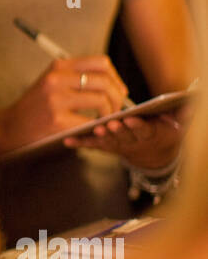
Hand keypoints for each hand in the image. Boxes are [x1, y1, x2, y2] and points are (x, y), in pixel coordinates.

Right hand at [0, 55, 128, 151]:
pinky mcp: (57, 120)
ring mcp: (56, 99)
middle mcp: (57, 78)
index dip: (115, 78)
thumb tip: (113, 83)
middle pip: (104, 81)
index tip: (118, 91)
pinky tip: (95, 129)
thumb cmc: (35, 107)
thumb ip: (76, 77)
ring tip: (106, 119)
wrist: (10, 126)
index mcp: (58, 66)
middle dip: (117, 97)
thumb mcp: (52, 82)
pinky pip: (90, 121)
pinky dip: (98, 126)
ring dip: (110, 112)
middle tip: (116, 108)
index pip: (101, 63)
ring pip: (101, 99)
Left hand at [64, 108, 183, 169]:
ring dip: (99, 137)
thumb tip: (189, 108)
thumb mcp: (176, 124)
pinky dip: (80, 143)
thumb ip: (182, 115)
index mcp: (150, 134)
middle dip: (117, 130)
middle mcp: (134, 142)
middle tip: (109, 124)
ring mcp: (119, 145)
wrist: (154, 151)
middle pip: (124, 137)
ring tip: (92, 130)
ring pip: (108, 142)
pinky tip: (68, 140)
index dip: (137, 126)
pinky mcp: (107, 146)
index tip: (130, 119)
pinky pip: (93, 146)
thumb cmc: (163, 129)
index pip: (144, 130)